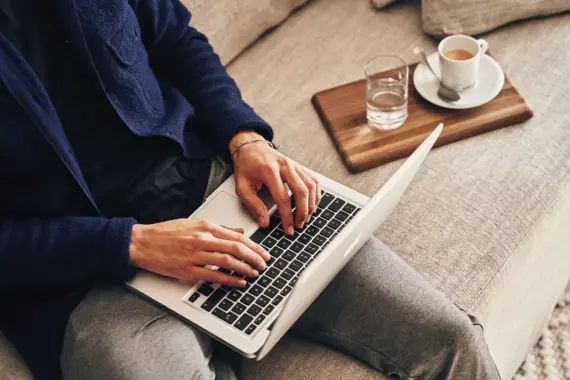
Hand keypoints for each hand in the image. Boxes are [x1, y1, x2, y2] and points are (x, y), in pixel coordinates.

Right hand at [129, 219, 269, 286]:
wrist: (142, 242)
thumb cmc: (166, 233)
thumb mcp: (194, 223)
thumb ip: (219, 227)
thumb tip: (239, 230)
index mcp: (205, 227)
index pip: (237, 236)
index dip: (254, 246)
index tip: (263, 253)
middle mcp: (202, 239)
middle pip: (236, 248)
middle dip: (254, 257)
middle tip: (264, 264)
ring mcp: (195, 255)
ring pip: (227, 262)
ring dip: (245, 269)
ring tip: (255, 273)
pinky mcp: (187, 270)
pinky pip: (213, 276)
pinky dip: (229, 280)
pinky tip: (239, 282)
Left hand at [230, 131, 320, 234]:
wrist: (250, 147)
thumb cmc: (246, 166)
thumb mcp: (242, 187)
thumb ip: (253, 205)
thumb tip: (264, 223)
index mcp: (269, 171)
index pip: (283, 198)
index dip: (287, 217)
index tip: (288, 229)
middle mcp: (285, 166)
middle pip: (301, 192)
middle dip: (302, 212)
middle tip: (299, 225)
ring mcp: (294, 165)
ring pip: (311, 186)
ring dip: (311, 205)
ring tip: (305, 218)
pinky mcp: (299, 166)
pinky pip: (313, 180)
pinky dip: (315, 194)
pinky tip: (311, 204)